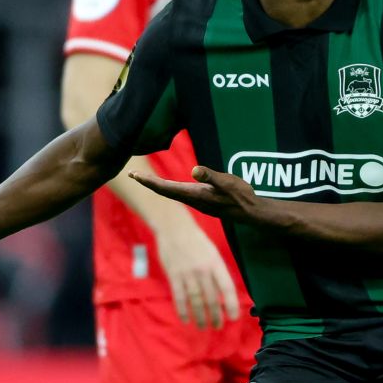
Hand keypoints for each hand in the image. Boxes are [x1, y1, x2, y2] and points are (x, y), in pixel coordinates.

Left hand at [131, 166, 260, 223]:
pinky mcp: (202, 201)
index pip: (166, 187)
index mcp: (195, 194)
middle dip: (147, 182)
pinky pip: (179, 194)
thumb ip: (211, 176)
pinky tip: (167, 185)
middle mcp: (193, 199)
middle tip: (131, 174)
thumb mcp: (228, 182)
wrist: (251, 213)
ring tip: (144, 178)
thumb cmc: (240, 196)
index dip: (149, 181)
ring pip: (170, 193)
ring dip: (156, 185)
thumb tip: (194, 169)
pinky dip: (167, 188)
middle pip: (164, 191)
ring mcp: (197, 202)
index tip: (134, 174)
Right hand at [153, 216, 240, 328]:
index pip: (227, 288)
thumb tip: (222, 293)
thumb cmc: (197, 240)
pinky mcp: (174, 276)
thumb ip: (217, 272)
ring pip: (195, 301)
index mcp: (216, 263)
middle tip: (217, 326)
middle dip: (215, 315)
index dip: (231, 304)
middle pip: (211, 298)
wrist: (174, 228)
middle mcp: (203, 271)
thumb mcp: (213, 252)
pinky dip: (182, 311)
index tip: (234, 318)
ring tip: (202, 327)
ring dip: (200, 317)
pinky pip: (179, 297)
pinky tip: (186, 320)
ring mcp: (187, 274)